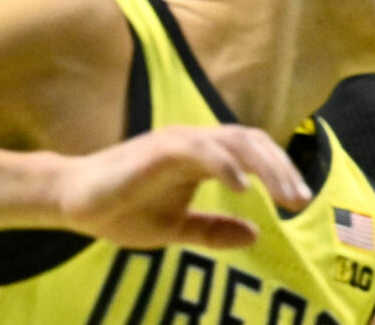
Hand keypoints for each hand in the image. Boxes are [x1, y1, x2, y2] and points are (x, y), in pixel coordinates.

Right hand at [52, 125, 309, 250]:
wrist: (73, 202)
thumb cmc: (121, 209)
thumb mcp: (175, 228)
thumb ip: (212, 230)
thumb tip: (254, 235)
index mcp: (201, 157)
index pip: (252, 151)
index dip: (280, 170)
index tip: (300, 201)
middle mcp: (193, 142)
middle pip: (251, 141)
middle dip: (282, 168)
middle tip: (301, 199)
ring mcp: (175, 142)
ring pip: (233, 140)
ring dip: (264, 165)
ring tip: (282, 194)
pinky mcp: (157, 150)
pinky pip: (199, 150)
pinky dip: (224, 165)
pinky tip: (242, 188)